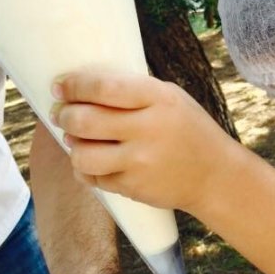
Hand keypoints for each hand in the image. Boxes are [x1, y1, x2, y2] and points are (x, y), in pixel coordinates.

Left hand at [52, 70, 237, 215]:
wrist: (215, 175)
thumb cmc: (187, 130)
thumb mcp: (170, 99)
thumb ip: (133, 92)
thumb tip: (81, 88)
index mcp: (159, 99)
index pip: (104, 87)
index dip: (74, 86)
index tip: (60, 87)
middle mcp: (149, 129)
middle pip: (86, 120)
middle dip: (65, 116)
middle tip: (62, 114)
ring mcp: (140, 162)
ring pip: (82, 154)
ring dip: (72, 145)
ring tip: (76, 140)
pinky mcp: (134, 187)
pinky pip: (94, 178)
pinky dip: (87, 169)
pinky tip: (93, 161)